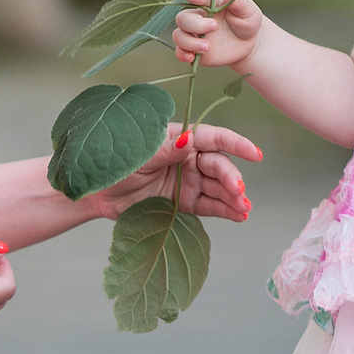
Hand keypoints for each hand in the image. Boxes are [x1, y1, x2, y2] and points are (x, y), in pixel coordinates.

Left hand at [88, 121, 262, 222]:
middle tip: (239, 192)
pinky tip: (240, 215)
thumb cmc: (115, 163)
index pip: (213, 137)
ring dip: (233, 197)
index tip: (255, 153)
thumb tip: (190, 140)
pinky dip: (226, 211)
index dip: (236, 144)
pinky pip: (209, 206)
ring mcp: (188, 181)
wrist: (98, 193)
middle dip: (232, 178)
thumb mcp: (140, 153)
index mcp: (179, 138)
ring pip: (218, 188)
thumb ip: (166, 149)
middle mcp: (188, 158)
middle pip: (218, 165)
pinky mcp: (185, 202)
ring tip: (244, 209)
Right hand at [168, 0, 263, 70]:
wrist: (249, 44)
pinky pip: (180, 52)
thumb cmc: (247, 22)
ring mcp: (195, 35)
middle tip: (214, 27)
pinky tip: (191, 57)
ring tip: (207, 47)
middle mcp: (199, 18)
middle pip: (183, 18)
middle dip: (195, 24)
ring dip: (189, 42)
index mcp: (211, 4)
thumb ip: (239, 3)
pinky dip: (182, 54)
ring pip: (178, 35)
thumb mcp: (249, 11)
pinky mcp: (194, 50)